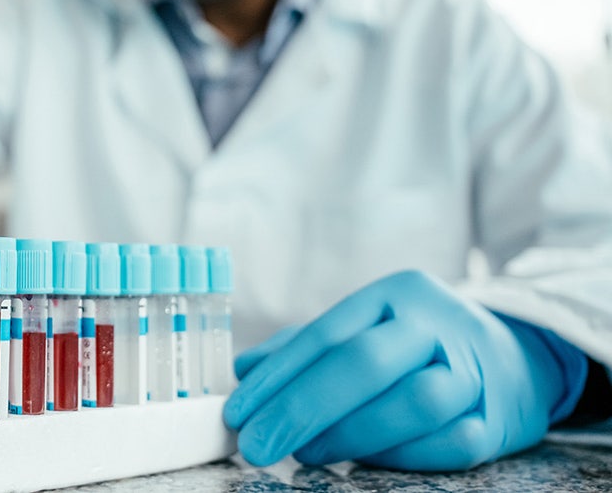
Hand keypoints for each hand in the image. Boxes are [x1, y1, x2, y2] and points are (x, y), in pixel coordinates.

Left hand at [223, 270, 565, 470]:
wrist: (518, 361)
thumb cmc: (420, 347)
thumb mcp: (365, 329)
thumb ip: (304, 349)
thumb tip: (244, 370)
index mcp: (397, 294)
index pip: (326, 335)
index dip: (275, 378)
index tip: (238, 414)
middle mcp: (438, 324)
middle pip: (364, 362)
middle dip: (302, 408)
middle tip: (258, 444)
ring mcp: (474, 371)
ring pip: (413, 402)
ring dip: (351, 435)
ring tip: (309, 453)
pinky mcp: (499, 420)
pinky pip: (447, 444)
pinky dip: (399, 456)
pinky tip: (366, 461)